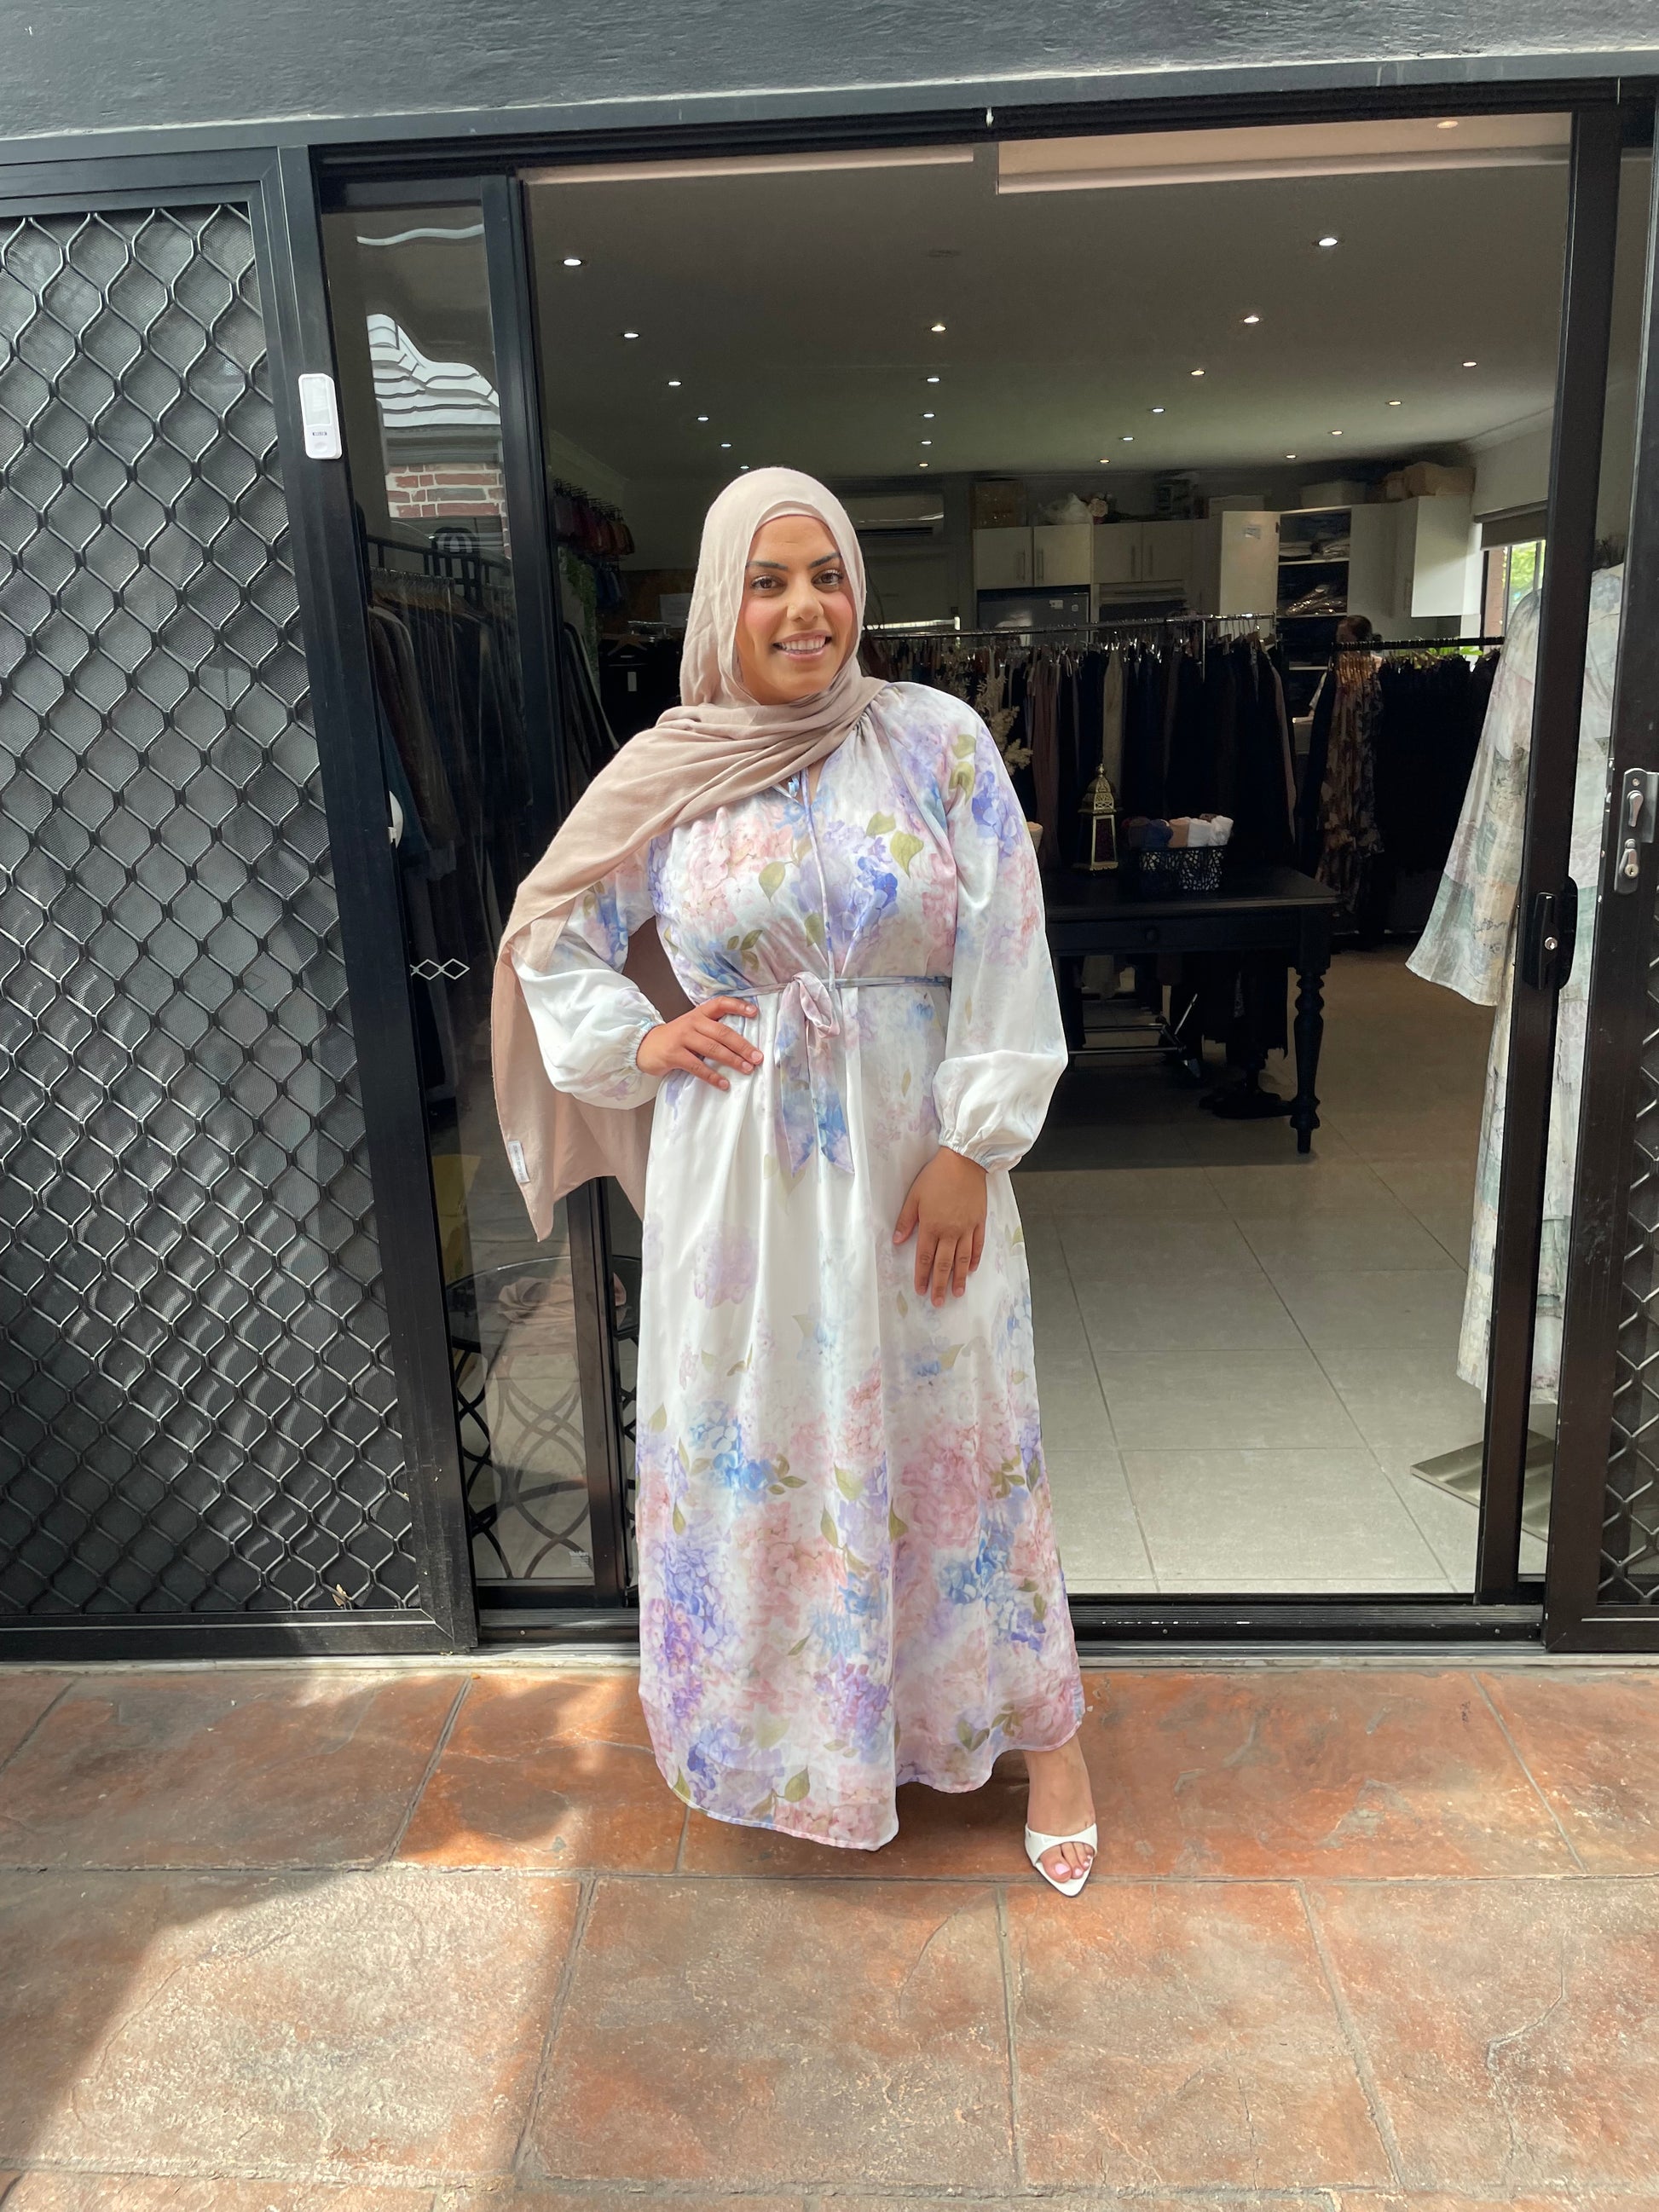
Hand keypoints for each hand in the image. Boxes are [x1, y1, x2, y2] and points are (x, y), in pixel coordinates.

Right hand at [636, 996, 762, 1088]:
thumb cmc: (675, 1039)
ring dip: (732, 1060)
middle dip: (742, 1045)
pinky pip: (697, 1066)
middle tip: (758, 1057)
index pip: (720, 1004)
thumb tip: (741, 1044)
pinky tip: (723, 1083)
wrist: (644, 1046)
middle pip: (722, 1032)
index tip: (755, 1012)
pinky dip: (712, 1076)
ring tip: (747, 1069)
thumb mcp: (692, 1027)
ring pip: (713, 1049)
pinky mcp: (674, 1055)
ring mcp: (682, 1038)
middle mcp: (692, 1023)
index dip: (737, 1006)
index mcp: (698, 1014)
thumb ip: (711, 1030)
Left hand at [893, 1147, 986, 1305]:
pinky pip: (978, 1245)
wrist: (964, 1162)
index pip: (925, 1257)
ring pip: (962, 1259)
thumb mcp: (914, 1196)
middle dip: (940, 1284)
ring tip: (957, 1293)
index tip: (921, 1290)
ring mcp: (967, 1228)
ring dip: (958, 1278)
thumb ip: (906, 1220)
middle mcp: (950, 1231)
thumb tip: (897, 1241)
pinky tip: (971, 1270)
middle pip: (944, 1263)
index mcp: (931, 1226)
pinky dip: (974, 1259)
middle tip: (938, 1302)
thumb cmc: (935, 1177)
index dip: (922, 1275)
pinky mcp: (979, 1221)